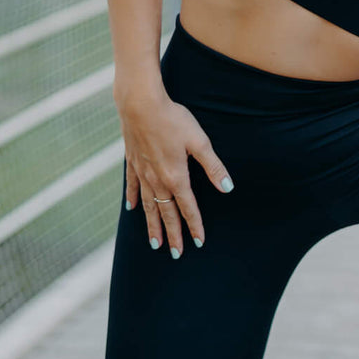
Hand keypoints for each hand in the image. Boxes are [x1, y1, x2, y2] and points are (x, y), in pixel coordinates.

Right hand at [117, 93, 234, 256]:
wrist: (140, 105)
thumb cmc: (174, 119)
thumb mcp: (200, 141)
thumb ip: (213, 167)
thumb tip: (227, 188)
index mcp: (176, 177)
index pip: (188, 208)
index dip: (194, 226)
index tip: (199, 242)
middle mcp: (156, 180)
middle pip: (166, 213)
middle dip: (172, 234)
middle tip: (176, 254)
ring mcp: (141, 172)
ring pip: (147, 206)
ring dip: (152, 225)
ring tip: (154, 243)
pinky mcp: (131, 162)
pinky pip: (131, 186)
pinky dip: (132, 199)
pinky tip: (131, 209)